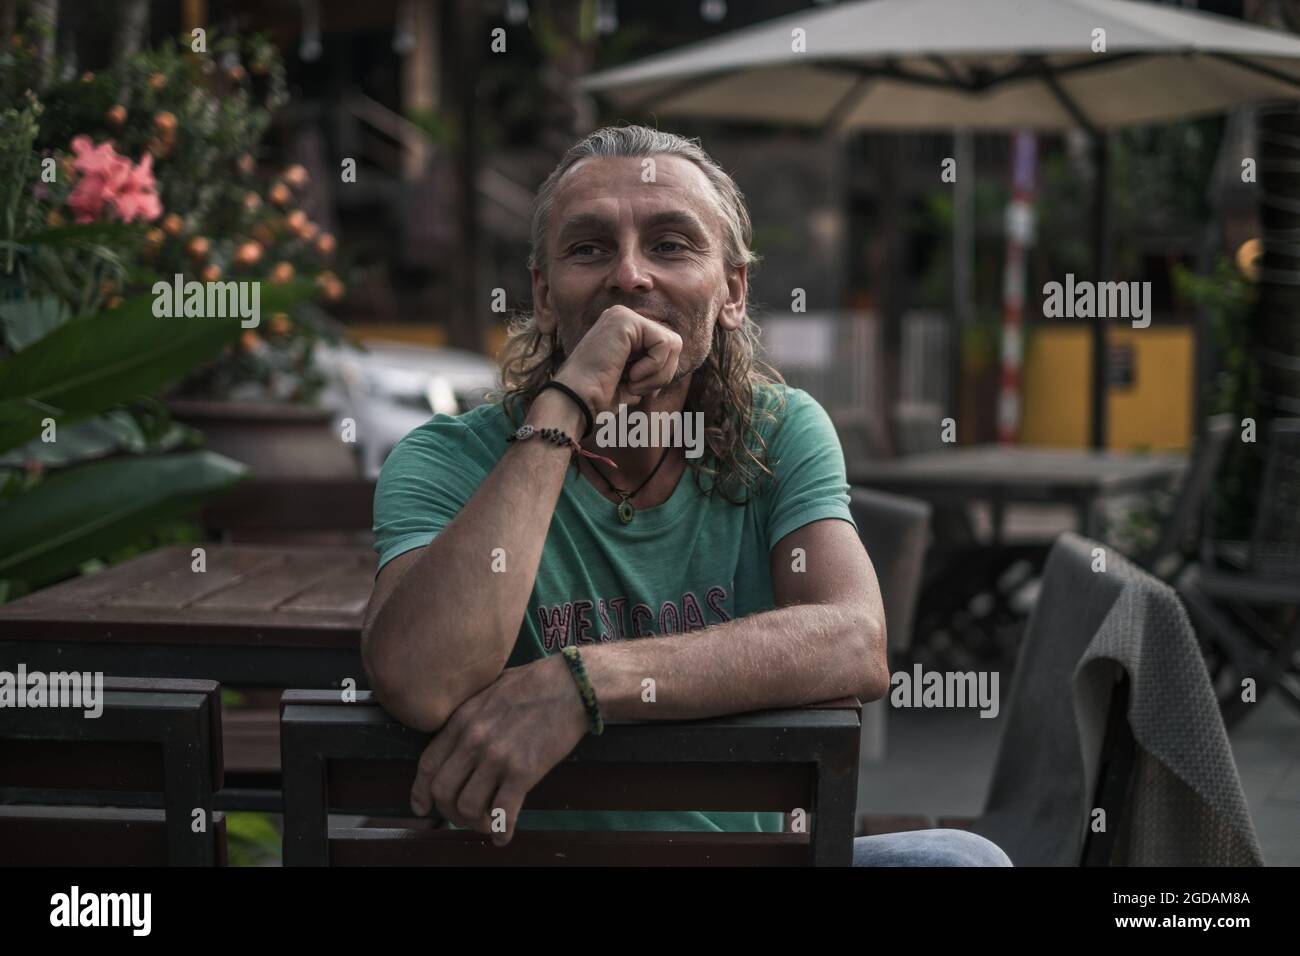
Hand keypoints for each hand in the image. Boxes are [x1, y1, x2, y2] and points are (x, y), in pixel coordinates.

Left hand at [409, 653, 589, 844]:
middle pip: (443, 791)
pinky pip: (503, 814)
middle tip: (462, 816)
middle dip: (448, 811)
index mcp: (462, 720)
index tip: (423, 807)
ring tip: (486, 823)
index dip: (421, 792)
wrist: (571, 684)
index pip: (428, 765)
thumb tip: (461, 737)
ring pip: (468, 807)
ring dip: (474, 823)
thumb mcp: (489, 690)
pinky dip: (501, 831)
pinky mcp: (523, 772)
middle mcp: (473, 741)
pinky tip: (504, 836)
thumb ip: (471, 715)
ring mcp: (497, 757)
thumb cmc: (535, 682)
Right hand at [553, 305, 682, 414]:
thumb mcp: (632, 382)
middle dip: (663, 373)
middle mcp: (623, 318)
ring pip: (672, 343)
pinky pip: (664, 343)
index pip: (665, 347)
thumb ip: (651, 370)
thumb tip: (671, 367)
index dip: (660, 374)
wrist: (576, 400)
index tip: (637, 389)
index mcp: (624, 331)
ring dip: (658, 373)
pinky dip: (654, 367)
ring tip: (632, 383)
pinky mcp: (625, 320)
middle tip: (637, 388)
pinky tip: (630, 375)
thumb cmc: (599, 396)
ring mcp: (622, 316)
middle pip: (673, 343)